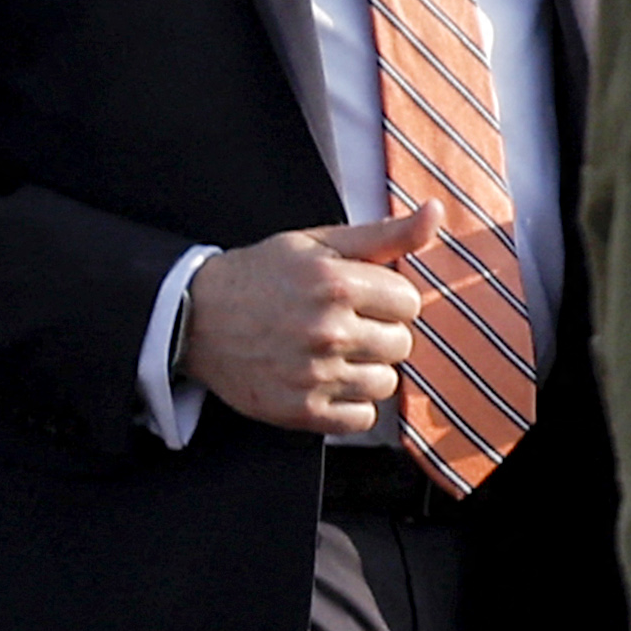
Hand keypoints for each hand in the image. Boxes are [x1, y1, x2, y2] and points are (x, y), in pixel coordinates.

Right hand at [182, 210, 438, 436]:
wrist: (194, 318)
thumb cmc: (263, 275)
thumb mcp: (321, 243)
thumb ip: (386, 233)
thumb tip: (436, 212)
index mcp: (336, 283)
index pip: (410, 302)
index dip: (386, 298)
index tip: (358, 297)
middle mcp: (327, 330)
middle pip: (401, 343)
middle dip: (378, 333)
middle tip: (340, 325)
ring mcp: (313, 374)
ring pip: (386, 382)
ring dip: (365, 370)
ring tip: (330, 354)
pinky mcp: (300, 411)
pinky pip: (362, 418)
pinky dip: (349, 405)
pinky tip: (324, 381)